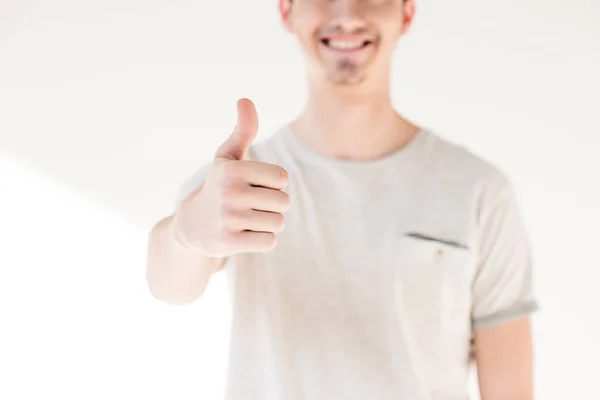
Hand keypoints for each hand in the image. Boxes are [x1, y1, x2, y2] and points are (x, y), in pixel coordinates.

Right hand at [173, 98, 289, 256]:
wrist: (192, 225)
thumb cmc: (218, 186)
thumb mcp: (228, 157)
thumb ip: (243, 130)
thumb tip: (245, 99)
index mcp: (233, 168)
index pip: (283, 178)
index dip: (275, 185)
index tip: (255, 186)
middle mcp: (229, 192)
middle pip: (283, 202)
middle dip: (273, 206)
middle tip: (251, 206)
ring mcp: (228, 218)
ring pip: (278, 223)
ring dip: (269, 223)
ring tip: (248, 220)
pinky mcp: (229, 242)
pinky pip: (269, 241)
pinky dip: (262, 240)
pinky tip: (245, 235)